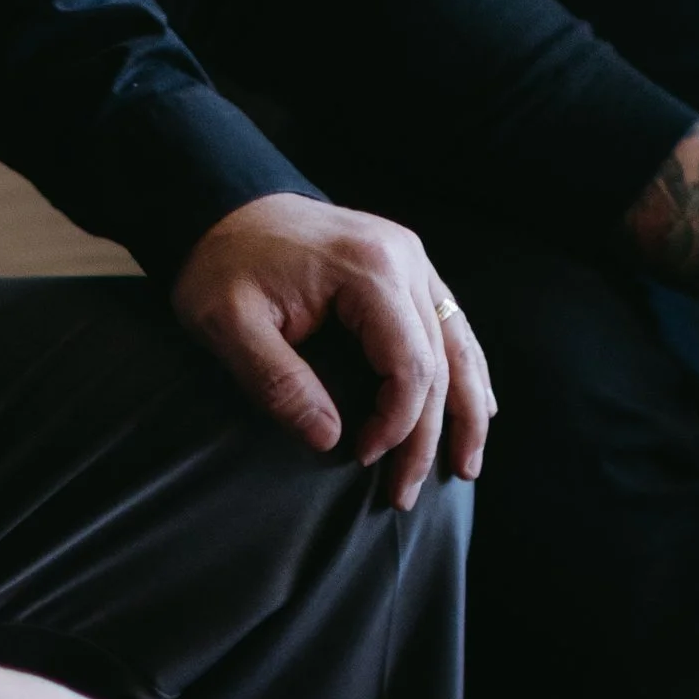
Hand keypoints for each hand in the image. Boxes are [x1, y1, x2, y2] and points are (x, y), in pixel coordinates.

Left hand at [171, 195, 494, 508]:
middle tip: (407, 493)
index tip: (360, 457)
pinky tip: (477, 407)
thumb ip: (278, 383)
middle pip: (441, 362)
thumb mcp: (228, 325)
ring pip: (459, 344)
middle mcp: (405, 260)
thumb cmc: (221, 264)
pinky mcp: (406, 265)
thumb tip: (330, 439)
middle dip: (430, 436)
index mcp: (368, 271)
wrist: (221, 204)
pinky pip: (451, 324)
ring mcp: (412, 259)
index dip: (395, 424)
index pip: (410, 366)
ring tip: (468, 466)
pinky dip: (464, 370)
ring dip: (466, 410)